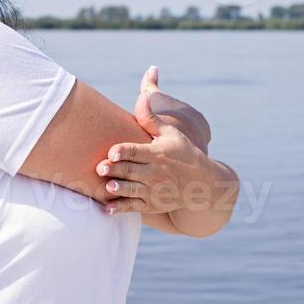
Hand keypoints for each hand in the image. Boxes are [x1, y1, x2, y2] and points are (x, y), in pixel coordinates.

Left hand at [98, 79, 220, 214]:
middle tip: (99, 168)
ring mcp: (153, 190)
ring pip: (131, 190)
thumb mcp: (170, 133)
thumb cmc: (183, 153)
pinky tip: (107, 208)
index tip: (112, 152)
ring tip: (108, 187)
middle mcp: (154, 173)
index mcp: (156, 154)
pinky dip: (121, 208)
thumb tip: (142, 94)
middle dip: (115, 170)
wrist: (203, 184)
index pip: (136, 151)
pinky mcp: (152, 205)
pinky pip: (134, 207)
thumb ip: (150, 117)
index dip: (123, 152)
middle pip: (130, 170)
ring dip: (119, 189)